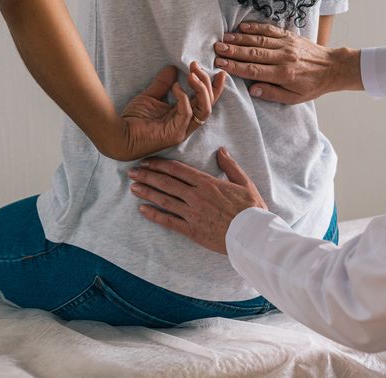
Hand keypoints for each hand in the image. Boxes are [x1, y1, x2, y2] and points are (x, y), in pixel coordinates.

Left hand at [114, 62, 225, 160]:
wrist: (117, 135)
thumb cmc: (132, 120)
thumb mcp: (150, 96)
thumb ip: (163, 84)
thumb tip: (173, 68)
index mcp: (183, 116)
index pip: (205, 101)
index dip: (214, 87)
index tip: (218, 72)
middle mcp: (186, 124)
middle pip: (209, 104)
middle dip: (208, 83)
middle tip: (197, 66)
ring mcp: (182, 130)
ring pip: (204, 109)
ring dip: (201, 89)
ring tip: (192, 74)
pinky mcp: (175, 134)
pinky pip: (187, 113)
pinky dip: (184, 97)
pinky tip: (175, 87)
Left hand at [128, 148, 267, 254]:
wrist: (253, 235)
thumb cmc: (251, 208)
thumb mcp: (244, 182)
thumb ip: (230, 166)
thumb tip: (221, 151)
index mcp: (207, 182)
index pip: (178, 169)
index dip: (160, 164)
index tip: (147, 160)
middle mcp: (196, 196)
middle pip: (166, 183)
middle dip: (147, 175)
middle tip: (132, 171)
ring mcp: (192, 214)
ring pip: (164, 200)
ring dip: (147, 192)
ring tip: (133, 187)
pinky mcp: (192, 230)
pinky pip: (169, 221)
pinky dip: (154, 215)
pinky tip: (143, 210)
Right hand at [213, 22, 360, 103]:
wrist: (333, 67)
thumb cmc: (312, 85)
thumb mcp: (294, 98)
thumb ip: (272, 93)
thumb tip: (252, 89)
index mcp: (284, 74)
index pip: (254, 70)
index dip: (236, 67)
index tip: (221, 64)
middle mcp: (284, 57)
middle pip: (253, 53)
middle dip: (233, 51)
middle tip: (216, 49)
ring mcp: (286, 44)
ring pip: (259, 40)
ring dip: (240, 39)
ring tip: (224, 38)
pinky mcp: (289, 36)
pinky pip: (270, 30)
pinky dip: (255, 27)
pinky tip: (242, 27)